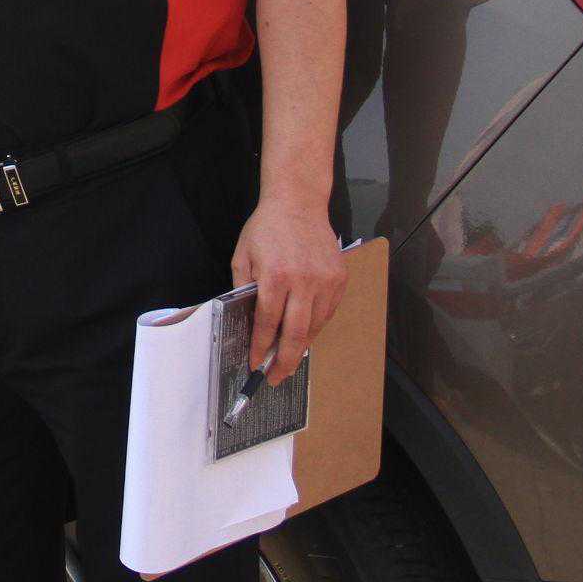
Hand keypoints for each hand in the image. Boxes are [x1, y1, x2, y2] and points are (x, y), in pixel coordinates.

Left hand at [231, 195, 345, 382]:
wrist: (298, 203)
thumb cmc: (267, 228)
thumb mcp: (243, 256)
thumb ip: (243, 289)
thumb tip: (246, 322)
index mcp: (276, 276)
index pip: (267, 323)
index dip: (261, 348)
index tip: (256, 364)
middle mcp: (304, 281)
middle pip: (296, 334)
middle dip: (285, 361)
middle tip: (276, 378)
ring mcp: (325, 281)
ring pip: (315, 327)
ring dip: (302, 347)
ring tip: (289, 360)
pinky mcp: (339, 279)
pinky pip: (327, 313)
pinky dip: (315, 327)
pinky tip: (304, 335)